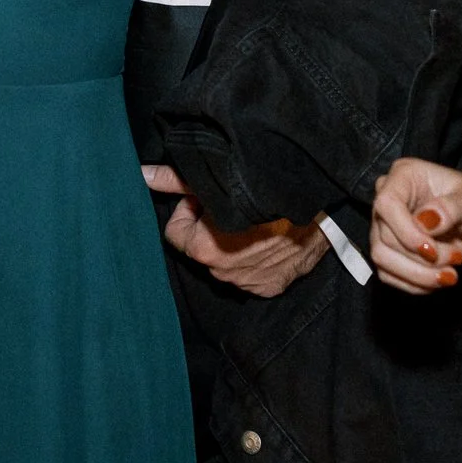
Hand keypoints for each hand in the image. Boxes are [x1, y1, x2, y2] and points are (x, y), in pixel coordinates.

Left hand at [142, 165, 329, 297]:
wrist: (320, 209)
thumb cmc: (264, 188)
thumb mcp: (215, 178)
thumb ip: (175, 181)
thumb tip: (141, 174)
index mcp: (204, 250)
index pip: (176, 232)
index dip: (188, 210)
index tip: (206, 196)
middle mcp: (223, 274)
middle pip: (200, 246)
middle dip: (208, 226)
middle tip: (231, 203)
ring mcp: (248, 285)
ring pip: (225, 260)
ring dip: (231, 241)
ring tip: (252, 218)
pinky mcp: (271, 287)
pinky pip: (251, 273)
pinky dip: (254, 257)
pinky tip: (267, 236)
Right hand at [368, 156, 461, 295]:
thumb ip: (450, 208)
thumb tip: (425, 221)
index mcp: (404, 175)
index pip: (386, 204)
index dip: (406, 232)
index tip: (433, 251)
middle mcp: (388, 199)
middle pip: (384, 237)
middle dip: (421, 259)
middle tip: (455, 260)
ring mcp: (386, 225)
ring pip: (381, 258)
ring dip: (417, 275)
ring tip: (450, 275)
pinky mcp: (390, 249)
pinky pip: (388, 274)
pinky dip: (414, 284)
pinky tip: (439, 278)